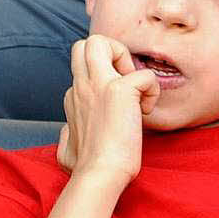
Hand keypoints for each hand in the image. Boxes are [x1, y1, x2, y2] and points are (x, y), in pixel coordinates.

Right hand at [56, 35, 158, 184]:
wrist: (99, 175)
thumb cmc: (86, 169)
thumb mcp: (66, 149)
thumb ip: (67, 134)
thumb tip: (68, 130)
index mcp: (74, 97)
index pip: (87, 70)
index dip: (107, 81)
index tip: (117, 106)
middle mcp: (81, 86)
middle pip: (85, 44)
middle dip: (111, 53)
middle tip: (126, 83)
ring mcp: (98, 85)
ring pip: (101, 41)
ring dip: (125, 59)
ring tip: (134, 90)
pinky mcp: (119, 91)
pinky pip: (145, 74)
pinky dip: (152, 90)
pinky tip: (146, 112)